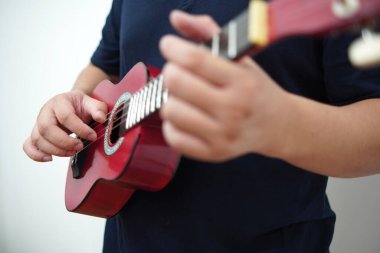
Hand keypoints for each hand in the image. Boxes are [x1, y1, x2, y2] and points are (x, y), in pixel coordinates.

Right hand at [23, 90, 106, 161]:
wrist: (72, 104)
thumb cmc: (80, 105)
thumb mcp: (92, 103)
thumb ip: (98, 109)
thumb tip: (101, 118)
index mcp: (60, 102)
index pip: (65, 116)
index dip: (79, 129)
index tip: (92, 136)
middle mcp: (46, 112)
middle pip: (46, 128)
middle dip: (64, 141)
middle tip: (80, 147)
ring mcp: (39, 123)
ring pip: (38, 139)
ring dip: (55, 150)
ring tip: (72, 153)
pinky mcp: (37, 134)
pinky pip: (28, 145)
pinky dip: (36, 154)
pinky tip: (50, 159)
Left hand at [159, 11, 288, 161]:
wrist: (277, 125)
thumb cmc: (255, 89)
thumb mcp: (240, 58)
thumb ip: (208, 32)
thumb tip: (176, 18)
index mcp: (242, 82)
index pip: (194, 60)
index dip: (173, 47)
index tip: (169, 45)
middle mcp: (233, 110)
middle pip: (176, 83)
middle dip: (170, 71)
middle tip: (178, 71)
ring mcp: (223, 135)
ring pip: (170, 110)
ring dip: (170, 98)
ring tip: (183, 96)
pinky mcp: (213, 153)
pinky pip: (173, 137)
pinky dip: (172, 124)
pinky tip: (184, 116)